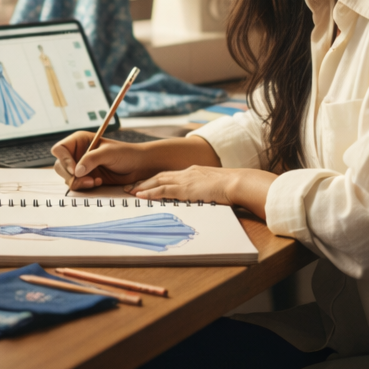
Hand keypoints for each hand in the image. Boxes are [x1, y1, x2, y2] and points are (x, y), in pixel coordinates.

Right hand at [51, 132, 150, 189]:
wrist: (137, 167)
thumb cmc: (125, 154)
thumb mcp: (108, 153)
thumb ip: (91, 159)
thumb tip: (76, 172)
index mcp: (79, 141)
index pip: (59, 149)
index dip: (64, 160)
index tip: (76, 170)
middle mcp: (77, 153)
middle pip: (60, 166)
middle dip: (71, 175)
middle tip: (86, 179)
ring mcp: (80, 166)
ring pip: (67, 177)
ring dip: (79, 182)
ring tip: (95, 181)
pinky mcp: (85, 177)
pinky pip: (76, 185)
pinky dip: (84, 186)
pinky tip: (97, 182)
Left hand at [129, 166, 277, 218]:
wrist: (237, 183)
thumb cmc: (231, 187)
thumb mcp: (214, 186)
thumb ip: (205, 190)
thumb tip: (203, 196)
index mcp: (193, 172)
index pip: (169, 175)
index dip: (155, 180)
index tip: (144, 184)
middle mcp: (186, 173)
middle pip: (159, 176)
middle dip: (144, 182)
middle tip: (130, 187)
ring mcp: (185, 179)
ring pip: (158, 182)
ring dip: (143, 186)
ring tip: (131, 191)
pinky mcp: (185, 188)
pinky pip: (163, 190)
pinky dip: (151, 193)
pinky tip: (141, 196)